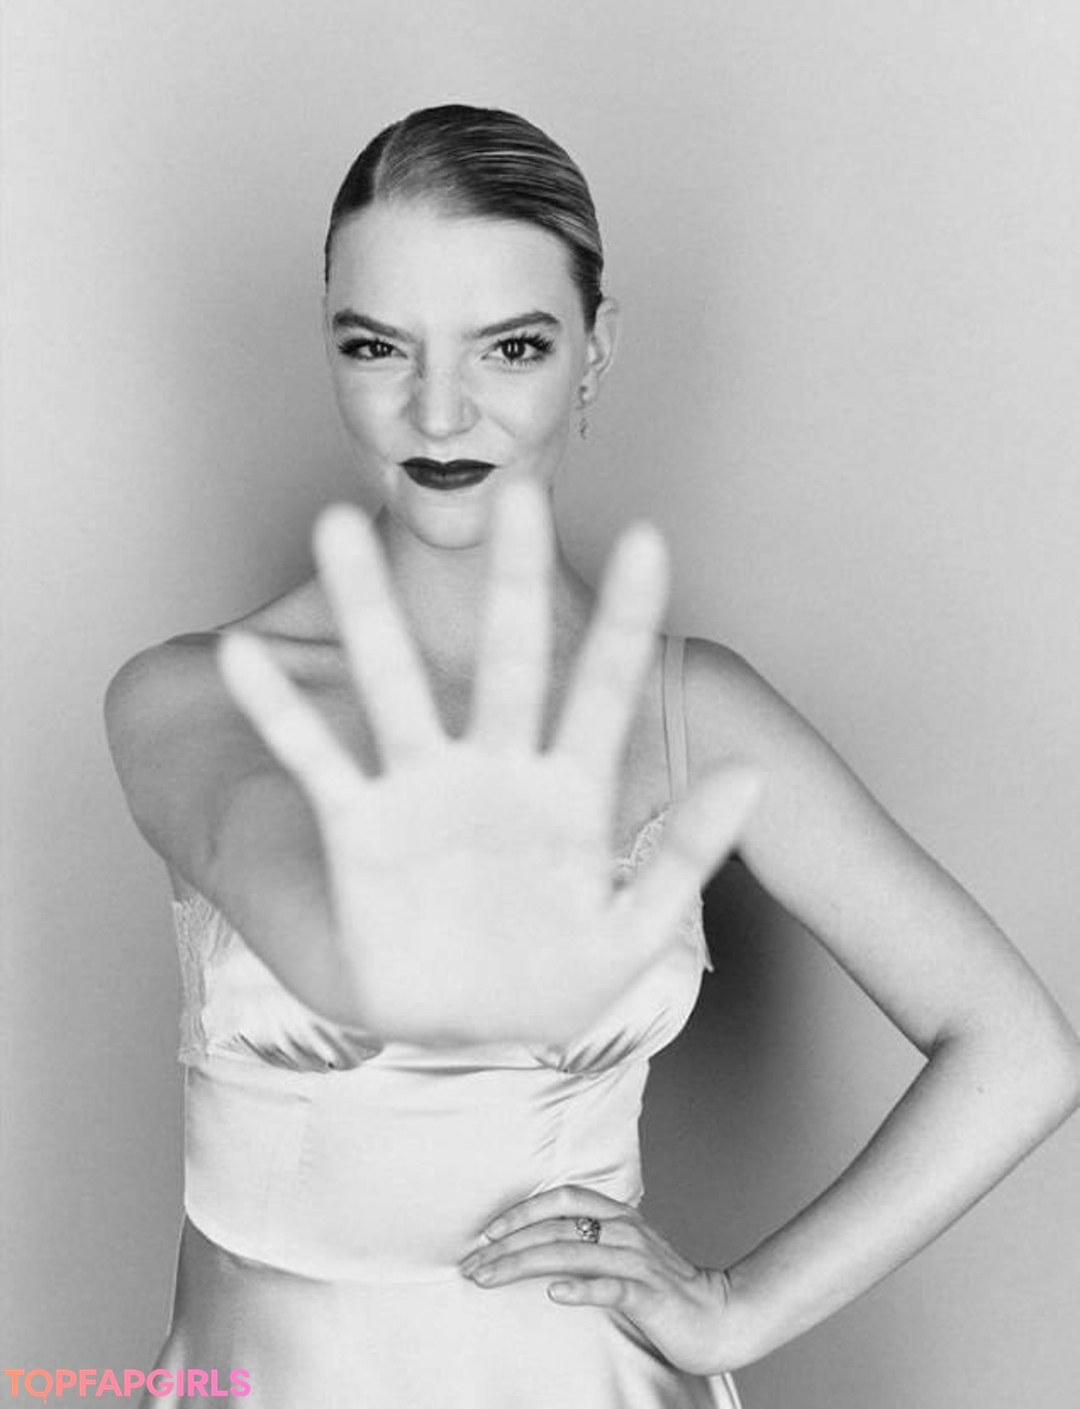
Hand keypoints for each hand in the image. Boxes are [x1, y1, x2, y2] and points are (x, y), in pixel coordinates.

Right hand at [217, 479, 758, 1047]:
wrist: (465, 1025)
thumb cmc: (553, 978)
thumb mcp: (633, 933)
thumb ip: (688, 855)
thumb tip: (749, 774)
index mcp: (569, 794)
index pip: (604, 690)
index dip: (628, 620)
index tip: (651, 540)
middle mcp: (496, 772)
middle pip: (508, 662)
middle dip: (514, 583)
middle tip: (518, 499)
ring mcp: (425, 791)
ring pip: (395, 686)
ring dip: (366, 611)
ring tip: (334, 527)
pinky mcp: (361, 827)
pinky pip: (315, 761)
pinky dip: (280, 714)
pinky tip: (243, 659)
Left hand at [459, 1184, 735, 1376]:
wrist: (719, 1316)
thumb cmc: (664, 1288)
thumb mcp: (624, 1254)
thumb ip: (590, 1241)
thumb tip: (538, 1242)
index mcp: (618, 1216)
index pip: (563, 1198)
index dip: (522, 1211)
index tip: (487, 1233)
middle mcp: (625, 1231)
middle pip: (556, 1228)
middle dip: (508, 1245)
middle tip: (472, 1265)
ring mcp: (638, 1262)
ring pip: (572, 1253)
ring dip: (524, 1265)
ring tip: (490, 1277)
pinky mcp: (651, 1295)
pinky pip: (612, 1287)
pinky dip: (581, 1288)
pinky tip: (554, 1293)